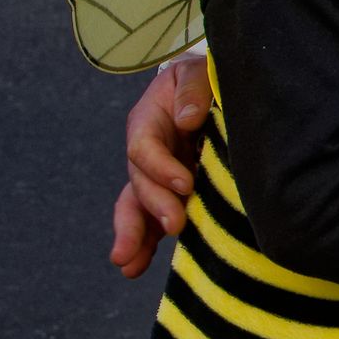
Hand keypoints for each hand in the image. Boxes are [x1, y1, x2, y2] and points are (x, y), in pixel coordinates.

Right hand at [109, 56, 210, 277]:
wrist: (210, 91)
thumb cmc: (203, 79)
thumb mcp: (197, 71)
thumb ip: (192, 89)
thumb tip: (187, 119)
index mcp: (148, 121)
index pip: (144, 147)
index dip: (160, 167)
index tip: (186, 183)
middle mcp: (146, 153)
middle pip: (139, 183)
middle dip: (153, 206)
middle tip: (174, 224)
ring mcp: (154, 177)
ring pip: (136, 208)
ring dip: (133, 235)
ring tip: (128, 263)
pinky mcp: (168, 195)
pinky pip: (151, 221)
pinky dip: (144, 244)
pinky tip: (135, 267)